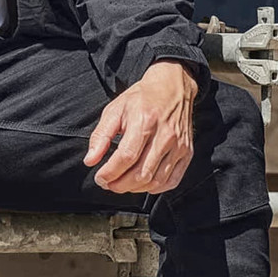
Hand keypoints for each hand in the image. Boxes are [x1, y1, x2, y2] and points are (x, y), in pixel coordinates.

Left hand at [83, 59, 197, 194]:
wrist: (172, 87)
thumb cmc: (142, 98)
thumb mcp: (115, 109)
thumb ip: (101, 136)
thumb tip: (90, 160)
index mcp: (144, 121)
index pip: (126, 157)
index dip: (111, 172)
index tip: (100, 178)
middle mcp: (164, 135)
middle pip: (141, 173)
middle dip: (120, 184)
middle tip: (108, 183)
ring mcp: (178, 146)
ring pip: (156, 180)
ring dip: (135, 189)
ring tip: (122, 184)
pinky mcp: (187, 153)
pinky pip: (172, 180)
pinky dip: (155, 188)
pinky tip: (142, 184)